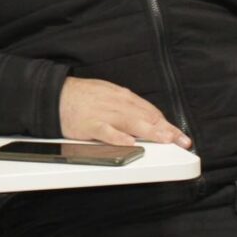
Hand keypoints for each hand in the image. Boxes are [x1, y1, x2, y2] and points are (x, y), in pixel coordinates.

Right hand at [58, 76, 190, 146]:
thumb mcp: (107, 94)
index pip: (149, 110)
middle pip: (145, 117)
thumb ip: (127, 105)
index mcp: (121, 96)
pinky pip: (106, 132)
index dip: (166, 123)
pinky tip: (130, 142)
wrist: (54, 95)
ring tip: (165, 140)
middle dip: (166, 130)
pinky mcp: (89, 125)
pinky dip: (118, 137)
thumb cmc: (81, 97)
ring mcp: (102, 114)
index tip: (179, 135)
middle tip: (181, 141)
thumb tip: (148, 117)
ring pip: (131, 123)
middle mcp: (115, 103)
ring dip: (150, 132)